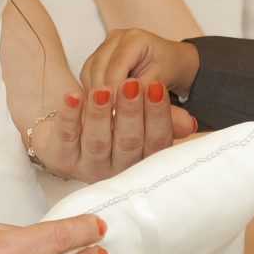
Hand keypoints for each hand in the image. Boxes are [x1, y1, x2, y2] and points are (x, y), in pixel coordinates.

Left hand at [28, 80, 196, 182]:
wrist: (68, 135)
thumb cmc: (112, 126)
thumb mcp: (140, 123)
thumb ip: (164, 120)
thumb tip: (191, 124)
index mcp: (139, 162)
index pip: (155, 142)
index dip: (157, 115)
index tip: (156, 86)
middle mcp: (115, 169)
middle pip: (127, 142)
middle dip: (131, 112)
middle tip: (131, 84)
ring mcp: (87, 166)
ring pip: (97, 141)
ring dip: (101, 113)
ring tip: (104, 88)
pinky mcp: (62, 158)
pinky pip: (66, 135)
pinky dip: (70, 114)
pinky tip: (73, 94)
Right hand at [80, 28, 199, 103]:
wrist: (172, 61)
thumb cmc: (169, 68)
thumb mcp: (160, 81)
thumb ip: (141, 90)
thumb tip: (120, 105)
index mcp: (135, 39)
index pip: (115, 68)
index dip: (113, 92)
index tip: (115, 113)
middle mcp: (116, 37)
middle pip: (97, 68)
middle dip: (102, 94)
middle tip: (108, 115)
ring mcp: (105, 44)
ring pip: (88, 71)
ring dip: (94, 93)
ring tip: (105, 111)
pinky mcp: (98, 54)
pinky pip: (87, 74)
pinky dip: (92, 90)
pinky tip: (102, 103)